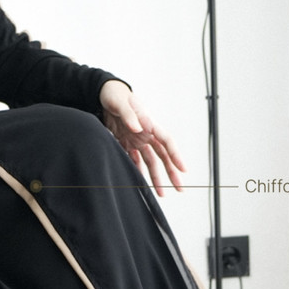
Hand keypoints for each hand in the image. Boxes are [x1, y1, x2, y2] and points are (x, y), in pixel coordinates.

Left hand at [98, 80, 185, 195]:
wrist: (104, 94)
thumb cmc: (115, 95)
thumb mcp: (121, 103)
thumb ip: (129, 116)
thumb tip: (139, 128)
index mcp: (149, 123)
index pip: (167, 141)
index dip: (176, 155)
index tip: (183, 169)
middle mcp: (146, 134)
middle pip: (163, 156)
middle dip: (172, 173)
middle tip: (180, 188)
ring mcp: (138, 140)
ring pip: (151, 162)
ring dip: (156, 177)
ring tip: (161, 193)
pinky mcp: (127, 143)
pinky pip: (135, 161)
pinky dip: (139, 172)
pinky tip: (141, 184)